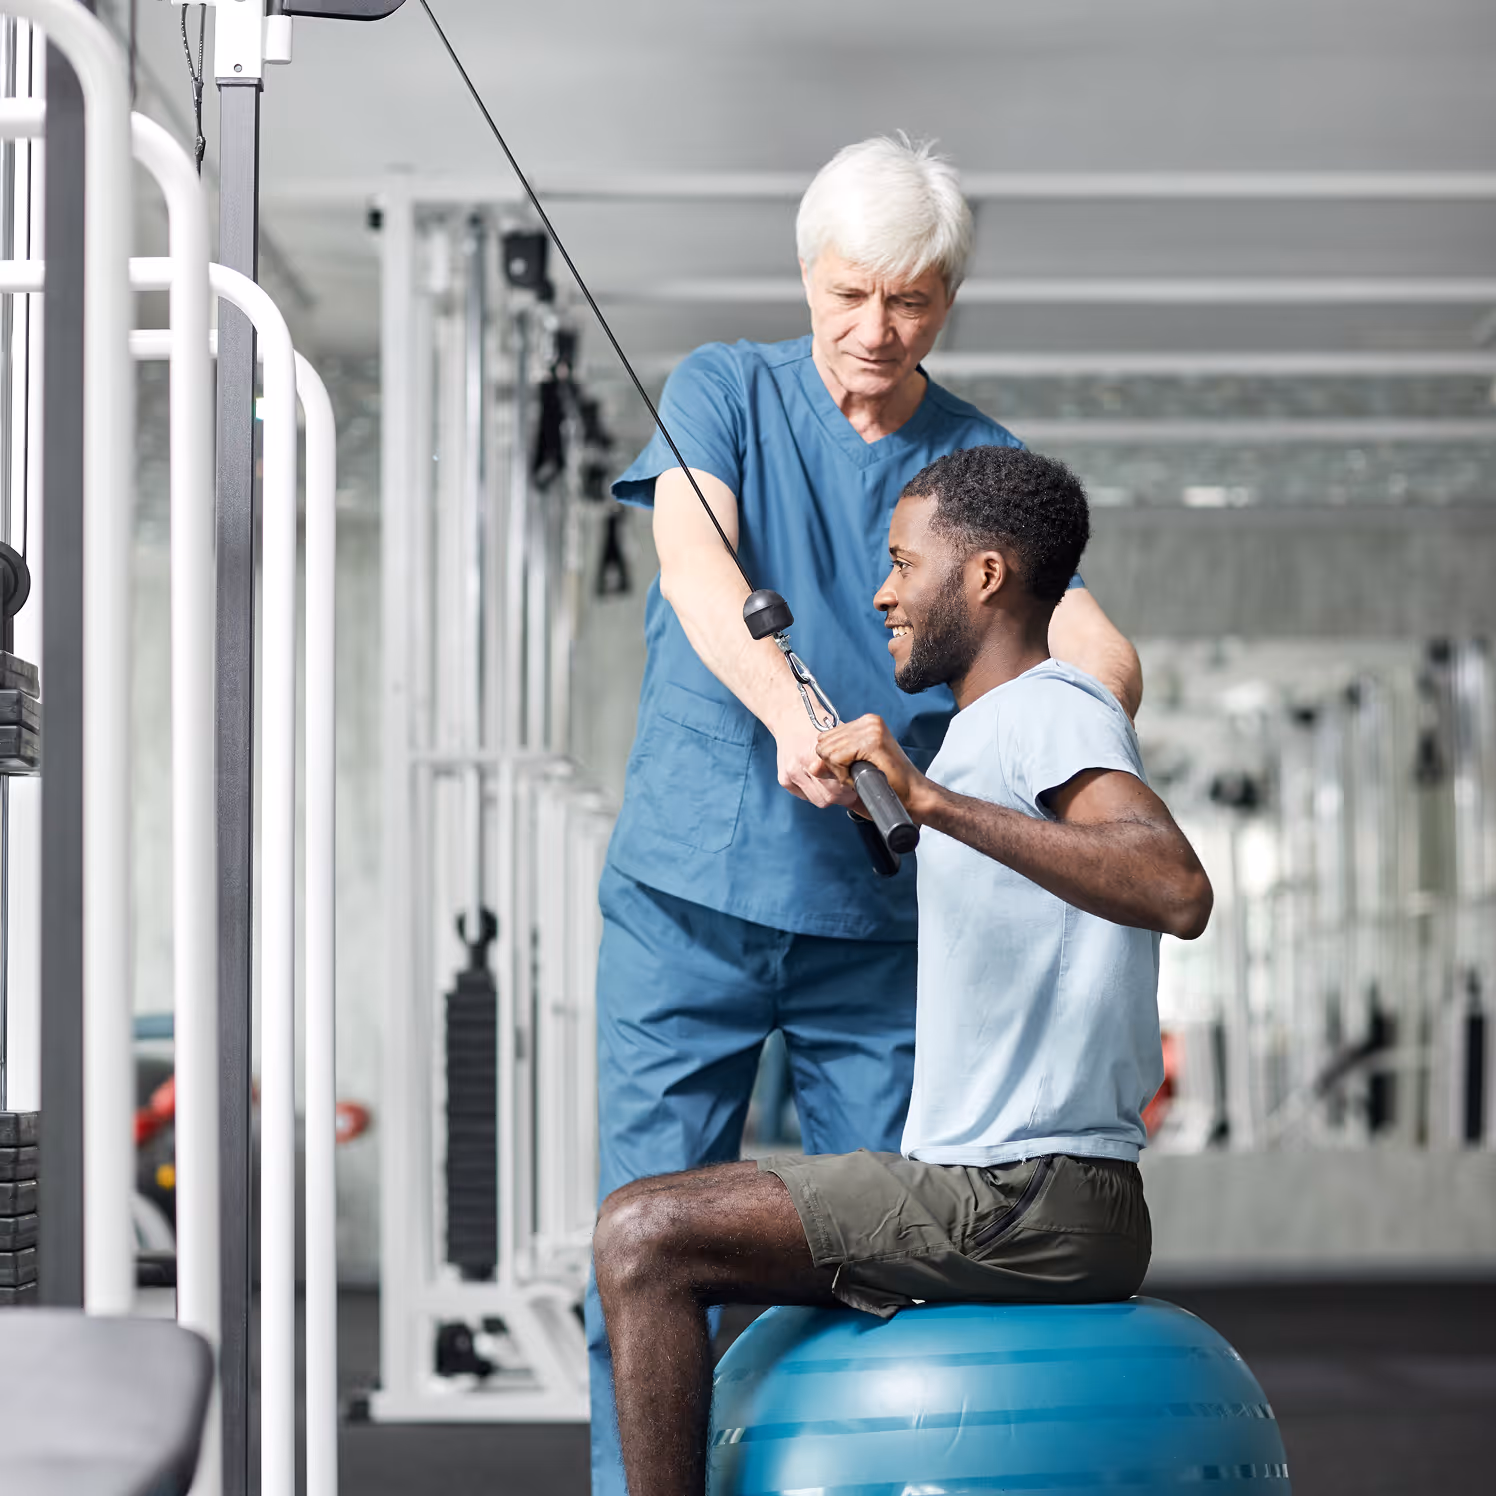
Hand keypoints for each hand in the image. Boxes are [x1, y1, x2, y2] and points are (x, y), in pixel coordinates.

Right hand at [775, 713, 859, 807]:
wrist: (790, 717)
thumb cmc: (817, 723)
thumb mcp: (839, 735)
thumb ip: (849, 756)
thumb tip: (868, 776)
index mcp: (818, 753)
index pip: (839, 788)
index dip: (851, 791)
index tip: (857, 787)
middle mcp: (803, 764)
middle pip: (829, 797)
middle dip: (842, 796)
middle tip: (850, 790)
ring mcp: (792, 772)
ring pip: (818, 800)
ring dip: (829, 795)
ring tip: (836, 785)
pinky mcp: (784, 778)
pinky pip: (805, 796)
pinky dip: (815, 792)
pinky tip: (820, 781)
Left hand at [816, 714, 931, 820]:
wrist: (913, 795)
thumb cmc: (888, 784)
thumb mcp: (854, 770)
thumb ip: (832, 765)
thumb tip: (811, 765)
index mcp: (866, 723)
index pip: (826, 736)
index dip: (832, 759)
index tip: (852, 769)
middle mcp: (868, 721)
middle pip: (824, 742)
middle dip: (834, 764)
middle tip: (856, 774)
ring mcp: (871, 729)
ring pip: (829, 751)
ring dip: (840, 771)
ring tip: (861, 776)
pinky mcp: (873, 741)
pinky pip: (838, 758)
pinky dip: (844, 774)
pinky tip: (860, 777)